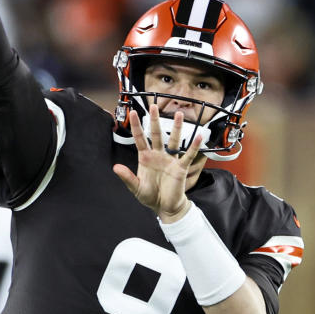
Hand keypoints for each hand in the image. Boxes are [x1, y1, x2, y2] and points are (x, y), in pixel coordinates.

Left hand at [113, 105, 203, 222]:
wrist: (165, 207)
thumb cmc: (151, 196)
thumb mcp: (136, 188)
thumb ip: (127, 177)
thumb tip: (116, 167)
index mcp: (145, 158)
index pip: (139, 138)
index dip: (136, 126)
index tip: (133, 113)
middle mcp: (158, 155)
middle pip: (156, 134)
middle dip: (155, 120)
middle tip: (154, 106)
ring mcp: (170, 160)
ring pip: (173, 140)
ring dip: (176, 128)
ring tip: (179, 114)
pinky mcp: (180, 167)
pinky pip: (188, 155)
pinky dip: (193, 146)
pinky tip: (198, 137)